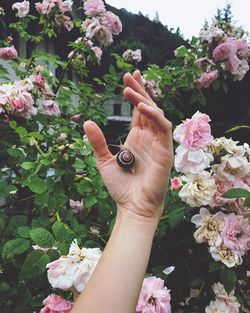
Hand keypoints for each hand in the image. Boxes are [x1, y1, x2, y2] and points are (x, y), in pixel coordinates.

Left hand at [84, 70, 172, 220]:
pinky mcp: (165, 151)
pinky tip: (142, 107)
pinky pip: (163, 128)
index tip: (128, 78)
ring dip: (144, 100)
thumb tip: (87, 121)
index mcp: (136, 138)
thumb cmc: (121, 187)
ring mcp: (158, 143)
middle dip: (140, 90)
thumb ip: (97, 142)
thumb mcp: (104, 161)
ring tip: (129, 90)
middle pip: (147, 107)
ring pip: (156, 114)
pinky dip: (155, 116)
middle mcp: (148, 138)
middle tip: (130, 74)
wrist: (132, 206)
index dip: (135, 94)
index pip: (138, 111)